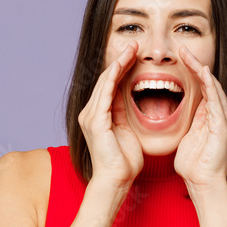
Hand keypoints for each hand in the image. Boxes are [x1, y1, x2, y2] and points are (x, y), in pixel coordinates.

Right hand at [77, 41, 143, 188]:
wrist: (116, 181)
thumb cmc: (124, 163)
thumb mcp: (127, 132)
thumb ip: (124, 115)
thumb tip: (129, 98)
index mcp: (98, 117)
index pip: (110, 86)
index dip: (122, 69)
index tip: (135, 56)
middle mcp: (90, 114)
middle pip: (106, 80)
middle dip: (120, 61)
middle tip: (134, 45)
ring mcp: (91, 116)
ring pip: (105, 82)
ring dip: (118, 64)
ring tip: (131, 49)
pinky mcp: (96, 121)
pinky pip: (105, 92)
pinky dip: (114, 76)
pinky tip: (122, 64)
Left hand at [174, 45, 226, 191]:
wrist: (203, 184)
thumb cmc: (194, 166)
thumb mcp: (190, 136)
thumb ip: (192, 121)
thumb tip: (185, 109)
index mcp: (217, 117)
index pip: (205, 88)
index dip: (193, 71)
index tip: (179, 58)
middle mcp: (226, 115)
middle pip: (210, 82)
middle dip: (196, 64)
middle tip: (182, 49)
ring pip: (213, 86)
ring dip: (199, 69)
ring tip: (186, 54)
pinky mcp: (223, 125)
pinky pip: (215, 99)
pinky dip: (208, 84)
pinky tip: (200, 71)